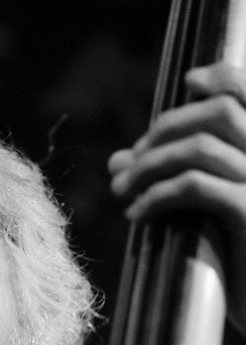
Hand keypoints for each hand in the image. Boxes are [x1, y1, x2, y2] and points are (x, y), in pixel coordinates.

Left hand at [108, 62, 245, 333]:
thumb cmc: (233, 260)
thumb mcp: (205, 212)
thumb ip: (168, 179)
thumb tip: (117, 163)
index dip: (220, 78)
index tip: (185, 85)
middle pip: (217, 114)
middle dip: (162, 131)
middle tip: (129, 164)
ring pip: (200, 148)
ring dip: (149, 164)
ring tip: (122, 191)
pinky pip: (196, 188)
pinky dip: (156, 195)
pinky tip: (136, 215)